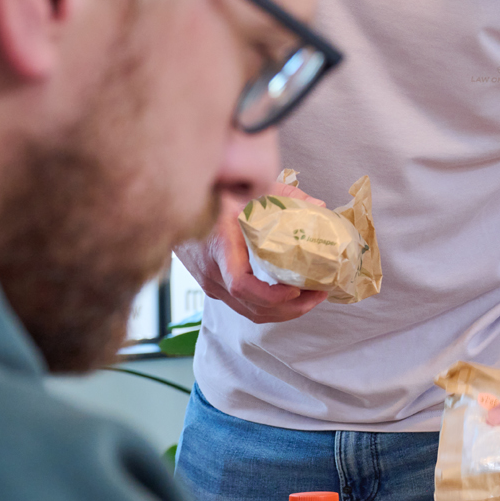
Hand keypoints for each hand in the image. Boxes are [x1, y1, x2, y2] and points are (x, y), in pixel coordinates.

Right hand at [177, 179, 328, 324]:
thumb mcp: (250, 189)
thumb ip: (284, 195)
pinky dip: (269, 306)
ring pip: (248, 311)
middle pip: (251, 306)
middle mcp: (212, 271)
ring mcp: (210, 282)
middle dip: (290, 308)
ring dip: (283, 311)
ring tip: (311, 297)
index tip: (296, 289)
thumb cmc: (215, 194)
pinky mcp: (213, 286)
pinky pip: (242, 306)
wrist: (180, 202)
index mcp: (219, 247)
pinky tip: (291, 295)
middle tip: (319, 294)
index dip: (271, 295)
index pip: (242, 286)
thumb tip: (319, 204)